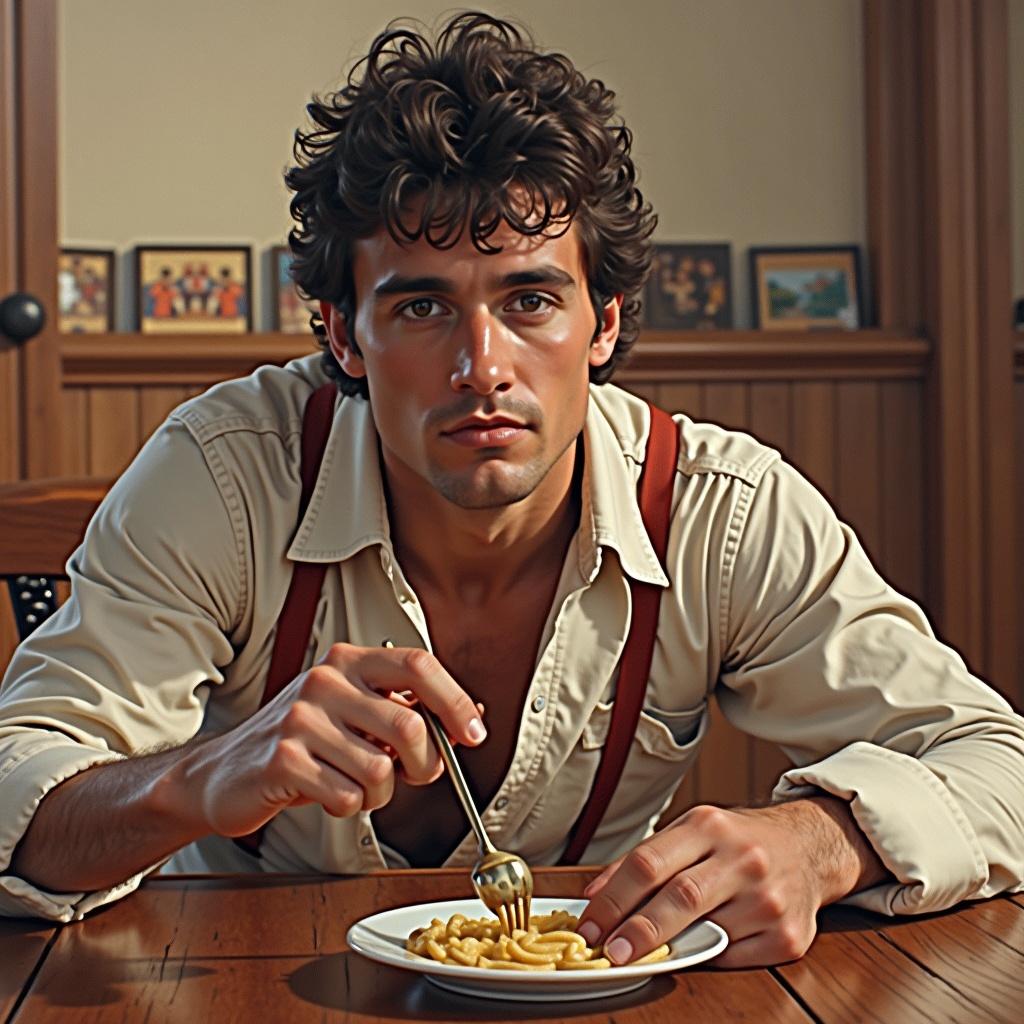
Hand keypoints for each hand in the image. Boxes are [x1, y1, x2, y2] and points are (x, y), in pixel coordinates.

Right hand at [166, 642, 485, 837]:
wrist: (224, 773)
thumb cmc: (302, 742)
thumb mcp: (356, 714)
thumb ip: (408, 711)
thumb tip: (473, 716)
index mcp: (349, 660)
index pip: (418, 665)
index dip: (455, 700)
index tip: (475, 734)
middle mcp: (324, 680)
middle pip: (409, 724)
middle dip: (423, 763)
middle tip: (410, 775)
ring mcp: (300, 718)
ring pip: (381, 769)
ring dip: (380, 792)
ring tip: (355, 785)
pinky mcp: (282, 760)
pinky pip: (347, 796)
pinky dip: (348, 806)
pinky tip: (327, 793)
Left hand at [575, 798, 886, 967]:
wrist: (809, 847)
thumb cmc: (738, 841)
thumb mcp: (691, 832)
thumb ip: (644, 860)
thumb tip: (595, 895)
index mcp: (709, 826)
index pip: (651, 862)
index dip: (614, 898)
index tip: (591, 925)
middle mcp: (742, 858)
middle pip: (680, 897)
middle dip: (639, 930)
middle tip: (611, 952)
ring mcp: (767, 898)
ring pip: (707, 932)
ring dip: (671, 948)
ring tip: (642, 955)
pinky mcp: (787, 935)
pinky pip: (734, 957)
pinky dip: (708, 958)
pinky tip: (697, 951)